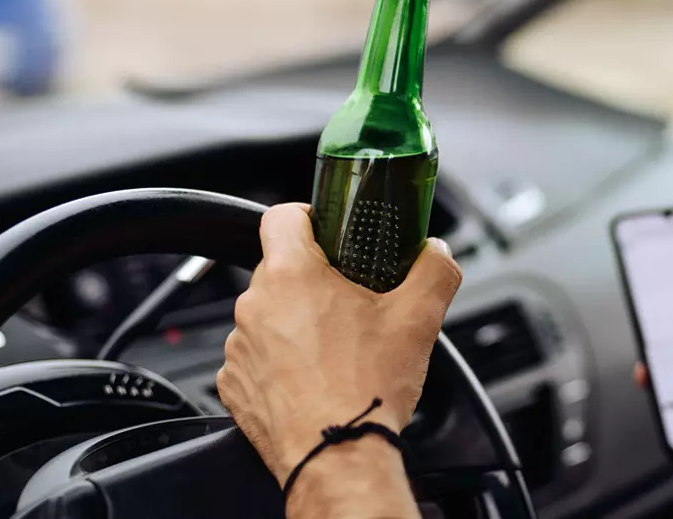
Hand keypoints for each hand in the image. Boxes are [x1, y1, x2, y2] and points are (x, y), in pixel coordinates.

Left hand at [218, 203, 462, 484]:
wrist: (338, 456)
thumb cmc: (367, 389)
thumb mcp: (418, 318)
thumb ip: (434, 270)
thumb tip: (438, 253)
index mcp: (293, 275)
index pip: (282, 216)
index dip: (308, 217)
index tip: (328, 232)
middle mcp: (256, 305)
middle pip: (280, 269)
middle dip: (314, 280)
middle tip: (351, 302)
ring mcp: (239, 347)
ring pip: (268, 316)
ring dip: (295, 323)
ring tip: (335, 350)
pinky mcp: (234, 384)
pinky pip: (256, 358)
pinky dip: (280, 363)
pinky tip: (314, 379)